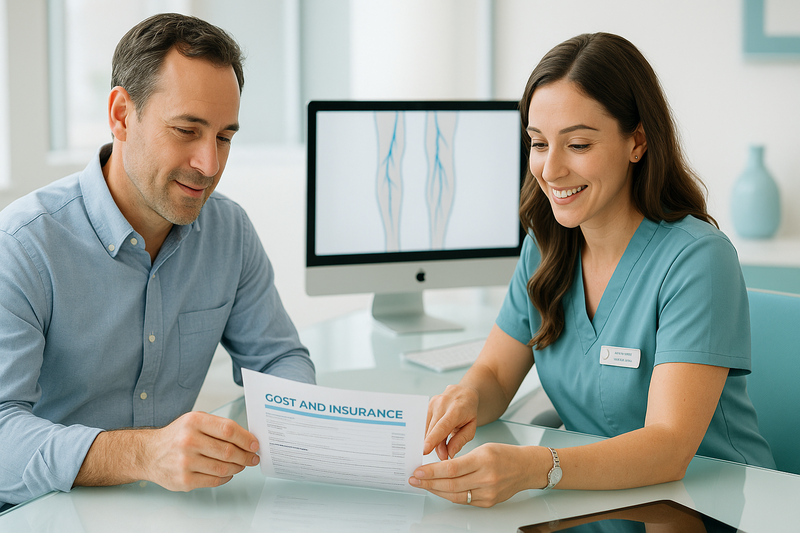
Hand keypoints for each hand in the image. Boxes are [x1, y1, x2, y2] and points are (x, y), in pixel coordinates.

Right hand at [141, 411, 259, 490]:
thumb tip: (247, 439)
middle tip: (252, 458)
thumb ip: (219, 427)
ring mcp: (185, 462)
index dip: (246, 439)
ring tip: (241, 465)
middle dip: (246, 456)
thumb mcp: (195, 421)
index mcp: (194, 422)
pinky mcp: (184, 480)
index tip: (255, 444)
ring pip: (223, 468)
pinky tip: (227, 473)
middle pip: (228, 451)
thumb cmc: (176, 436)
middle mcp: (188, 441)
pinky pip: (214, 481)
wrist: (149, 453)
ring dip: (238, 467)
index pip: (229, 430)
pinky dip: (225, 477)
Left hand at [409, 443, 543, 506]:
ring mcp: (487, 493)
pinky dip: (449, 495)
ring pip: (455, 495)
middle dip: (428, 482)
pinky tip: (439, 490)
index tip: (418, 470)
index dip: (431, 471)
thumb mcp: (482, 448)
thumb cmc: (504, 454)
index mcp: (483, 460)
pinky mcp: (488, 502)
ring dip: (435, 490)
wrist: (526, 468)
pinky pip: (463, 501)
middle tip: (414, 479)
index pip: (451, 468)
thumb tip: (438, 467)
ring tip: (423, 485)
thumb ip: (461, 459)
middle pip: (450, 484)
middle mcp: (486, 478)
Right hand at [424, 384, 479, 460]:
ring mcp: (433, 403)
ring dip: (432, 440)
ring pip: (427, 428)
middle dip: (435, 446)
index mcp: (456, 410)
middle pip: (432, 429)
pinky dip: (429, 433)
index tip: (424, 451)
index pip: (442, 426)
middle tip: (443, 456)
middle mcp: (442, 404)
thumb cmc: (469, 411)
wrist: (463, 392)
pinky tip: (435, 436)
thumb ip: (460, 441)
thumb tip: (449, 454)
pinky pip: (424, 423)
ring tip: (443, 445)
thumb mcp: (471, 427)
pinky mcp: (427, 405)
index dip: (433, 439)